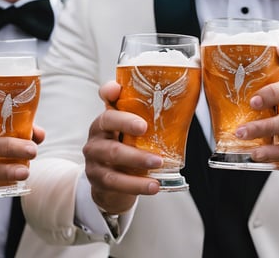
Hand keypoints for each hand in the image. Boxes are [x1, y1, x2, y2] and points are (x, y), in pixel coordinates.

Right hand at [83, 81, 161, 213]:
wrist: (110, 184)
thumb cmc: (125, 150)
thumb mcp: (132, 133)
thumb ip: (147, 117)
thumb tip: (183, 100)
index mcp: (107, 119)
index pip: (106, 99)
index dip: (109, 93)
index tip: (118, 92)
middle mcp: (97, 135)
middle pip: (108, 125)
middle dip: (128, 124)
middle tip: (147, 131)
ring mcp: (95, 158)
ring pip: (113, 156)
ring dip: (137, 159)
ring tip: (158, 163)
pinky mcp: (98, 179)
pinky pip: (117, 181)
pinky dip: (137, 184)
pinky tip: (153, 185)